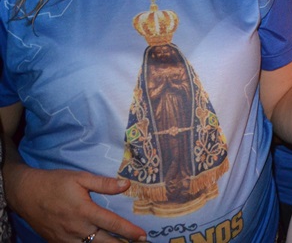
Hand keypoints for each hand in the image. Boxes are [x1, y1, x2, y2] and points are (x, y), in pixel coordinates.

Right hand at [5, 166, 144, 241]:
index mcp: (84, 211)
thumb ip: (103, 183)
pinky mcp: (57, 242)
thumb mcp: (80, 178)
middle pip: (104, 242)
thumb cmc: (55, 183)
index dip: (129, 231)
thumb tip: (126, 185)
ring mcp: (66, 238)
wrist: (26, 194)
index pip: (112, 224)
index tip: (143, 235)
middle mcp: (76, 228)